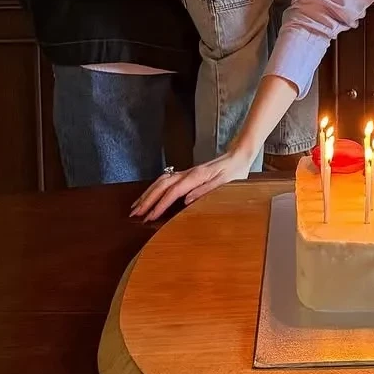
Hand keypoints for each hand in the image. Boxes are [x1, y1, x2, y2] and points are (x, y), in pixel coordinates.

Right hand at [129, 147, 251, 222]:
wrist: (239, 156)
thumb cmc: (235, 172)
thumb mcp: (225, 184)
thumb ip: (206, 191)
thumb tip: (186, 200)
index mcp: (196, 177)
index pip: (173, 192)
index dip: (159, 205)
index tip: (149, 217)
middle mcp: (188, 173)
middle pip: (161, 185)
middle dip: (147, 199)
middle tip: (134, 214)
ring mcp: (186, 173)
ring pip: (161, 181)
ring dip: (148, 193)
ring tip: (136, 206)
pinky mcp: (188, 174)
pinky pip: (166, 181)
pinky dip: (155, 188)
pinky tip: (150, 195)